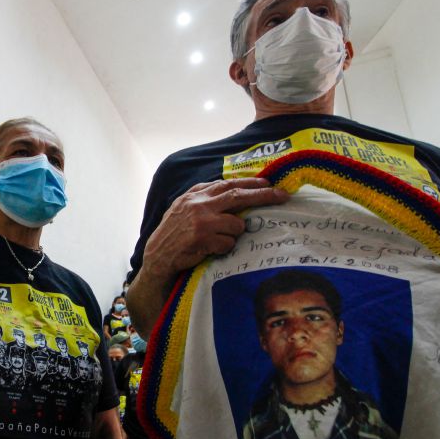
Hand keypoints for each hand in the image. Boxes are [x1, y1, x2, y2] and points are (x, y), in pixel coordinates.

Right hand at [142, 177, 288, 283]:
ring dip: (233, 234)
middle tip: (282, 195)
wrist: (158, 256)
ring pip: (236, 224)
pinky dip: (224, 248)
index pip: (227, 184)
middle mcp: (199, 204)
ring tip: (218, 240)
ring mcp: (201, 220)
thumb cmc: (173, 234)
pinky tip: (210, 250)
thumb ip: (204, 199)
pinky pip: (229, 243)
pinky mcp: (203, 238)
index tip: (267, 182)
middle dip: (263, 195)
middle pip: (238, 196)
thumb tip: (233, 193)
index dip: (249, 183)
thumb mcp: (183, 208)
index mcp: (194, 194)